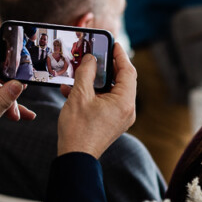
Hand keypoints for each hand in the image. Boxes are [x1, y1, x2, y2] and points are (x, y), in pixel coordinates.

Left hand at [0, 34, 36, 173]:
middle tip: (20, 94)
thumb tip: (18, 84)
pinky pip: (1, 101)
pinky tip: (23, 116)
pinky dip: (11, 108)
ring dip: (11, 101)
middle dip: (8, 87)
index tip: (0, 37)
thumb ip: (3, 101)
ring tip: (16, 114)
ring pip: (0, 89)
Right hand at [56, 42, 136, 158]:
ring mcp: (120, 117)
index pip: (128, 71)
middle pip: (121, 80)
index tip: (113, 43)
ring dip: (95, 80)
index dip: (120, 55)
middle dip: (106, 66)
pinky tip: (73, 89)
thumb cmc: (78, 129)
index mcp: (124, 101)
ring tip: (80, 71)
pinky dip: (93, 93)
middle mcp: (127, 109)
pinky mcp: (112, 122)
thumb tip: (90, 59)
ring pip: (111, 91)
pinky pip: (105, 102)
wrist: (76, 158)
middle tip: (95, 53)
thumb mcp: (79, 96)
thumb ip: (86, 73)